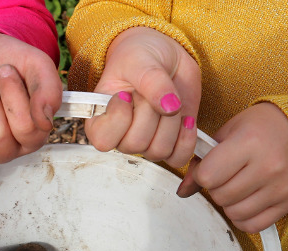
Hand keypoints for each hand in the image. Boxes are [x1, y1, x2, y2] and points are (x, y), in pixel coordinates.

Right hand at [84, 26, 200, 167]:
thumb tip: (169, 106)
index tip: (126, 93)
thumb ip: (151, 81)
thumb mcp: (140, 59)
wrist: (166, 57)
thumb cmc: (141, 56)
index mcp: (101, 120)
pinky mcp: (170, 145)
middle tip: (151, 90)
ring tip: (169, 100)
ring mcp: (146, 144)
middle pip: (135, 143)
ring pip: (159, 150)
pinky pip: (178, 158)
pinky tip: (187, 119)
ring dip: (170, 122)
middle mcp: (121, 138)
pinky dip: (187, 140)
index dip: (118, 119)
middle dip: (149, 112)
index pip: (103, 140)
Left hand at [177, 103, 287, 232]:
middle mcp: (268, 165)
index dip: (202, 175)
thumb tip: (183, 191)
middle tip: (226, 175)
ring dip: (229, 203)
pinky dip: (243, 217)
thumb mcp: (226, 134)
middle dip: (216, 188)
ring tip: (238, 185)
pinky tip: (247, 200)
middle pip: (219, 197)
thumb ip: (201, 162)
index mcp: (249, 142)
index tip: (208, 168)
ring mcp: (280, 186)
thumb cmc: (260, 129)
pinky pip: (252, 225)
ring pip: (233, 213)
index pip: (207, 176)